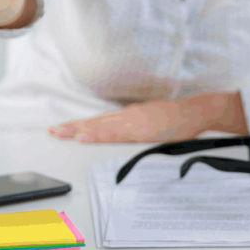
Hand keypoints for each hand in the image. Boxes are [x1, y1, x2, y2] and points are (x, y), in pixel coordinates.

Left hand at [48, 92, 248, 143]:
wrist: (196, 112)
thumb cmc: (178, 119)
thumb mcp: (153, 122)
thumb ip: (139, 128)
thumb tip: (127, 135)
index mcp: (130, 116)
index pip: (100, 121)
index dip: (81, 126)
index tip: (64, 128)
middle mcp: (128, 116)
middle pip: (96, 123)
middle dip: (73, 128)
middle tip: (54, 131)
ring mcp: (133, 122)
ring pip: (100, 128)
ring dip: (79, 131)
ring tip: (62, 134)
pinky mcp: (140, 130)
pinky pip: (114, 134)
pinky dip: (98, 135)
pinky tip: (85, 137)